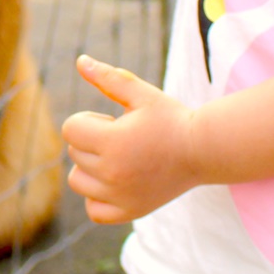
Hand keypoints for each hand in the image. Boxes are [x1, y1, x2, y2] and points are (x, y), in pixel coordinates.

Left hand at [62, 55, 198, 223]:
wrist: (203, 151)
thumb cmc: (171, 118)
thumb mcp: (142, 94)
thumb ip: (109, 78)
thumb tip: (80, 60)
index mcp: (113, 141)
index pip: (70, 129)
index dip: (87, 119)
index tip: (111, 120)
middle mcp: (112, 173)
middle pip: (74, 153)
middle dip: (92, 140)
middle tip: (123, 137)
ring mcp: (120, 196)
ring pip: (78, 181)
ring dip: (90, 168)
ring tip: (118, 158)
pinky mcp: (130, 212)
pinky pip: (94, 210)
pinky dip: (97, 197)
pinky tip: (115, 182)